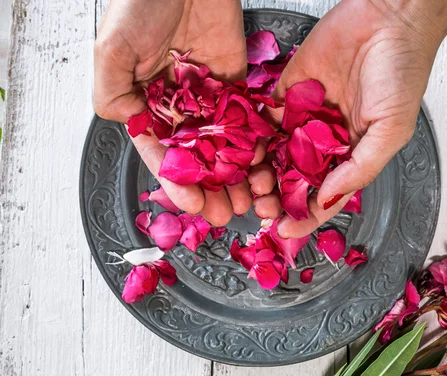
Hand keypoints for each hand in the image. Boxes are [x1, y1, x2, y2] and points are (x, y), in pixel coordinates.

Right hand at [94, 0, 249, 224]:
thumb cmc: (143, 2)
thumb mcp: (112, 48)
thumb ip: (112, 92)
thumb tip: (126, 124)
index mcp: (146, 105)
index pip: (162, 154)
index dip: (177, 182)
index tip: (194, 204)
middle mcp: (178, 106)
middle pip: (197, 158)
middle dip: (212, 187)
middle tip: (227, 212)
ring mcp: (209, 97)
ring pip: (224, 146)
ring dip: (237, 175)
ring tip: (250, 198)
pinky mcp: (235, 84)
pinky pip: (247, 119)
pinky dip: (256, 143)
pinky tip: (264, 164)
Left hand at [251, 0, 446, 237]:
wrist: (388, 17)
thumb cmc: (401, 72)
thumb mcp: (390, 131)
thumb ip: (359, 168)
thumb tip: (328, 199)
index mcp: (351, 153)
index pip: (324, 193)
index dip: (305, 215)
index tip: (284, 230)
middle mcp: (326, 139)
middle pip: (294, 177)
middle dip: (277, 195)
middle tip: (260, 204)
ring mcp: (304, 115)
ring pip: (276, 152)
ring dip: (262, 169)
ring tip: (252, 180)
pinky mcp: (288, 89)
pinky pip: (266, 116)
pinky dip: (255, 133)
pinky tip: (246, 147)